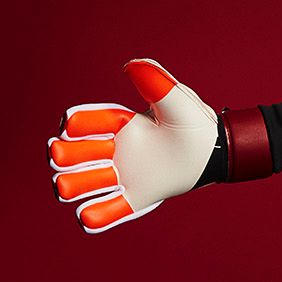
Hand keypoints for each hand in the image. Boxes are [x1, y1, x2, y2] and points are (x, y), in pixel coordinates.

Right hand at [49, 59, 218, 233]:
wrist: (217, 153)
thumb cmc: (194, 124)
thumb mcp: (179, 102)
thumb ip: (158, 84)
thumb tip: (131, 65)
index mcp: (115, 125)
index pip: (77, 124)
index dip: (75, 124)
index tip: (75, 123)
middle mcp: (109, 152)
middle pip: (64, 156)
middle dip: (67, 155)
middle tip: (103, 151)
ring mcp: (118, 177)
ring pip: (73, 186)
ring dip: (76, 185)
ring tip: (108, 177)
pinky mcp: (131, 200)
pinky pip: (100, 214)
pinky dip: (92, 216)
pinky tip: (88, 214)